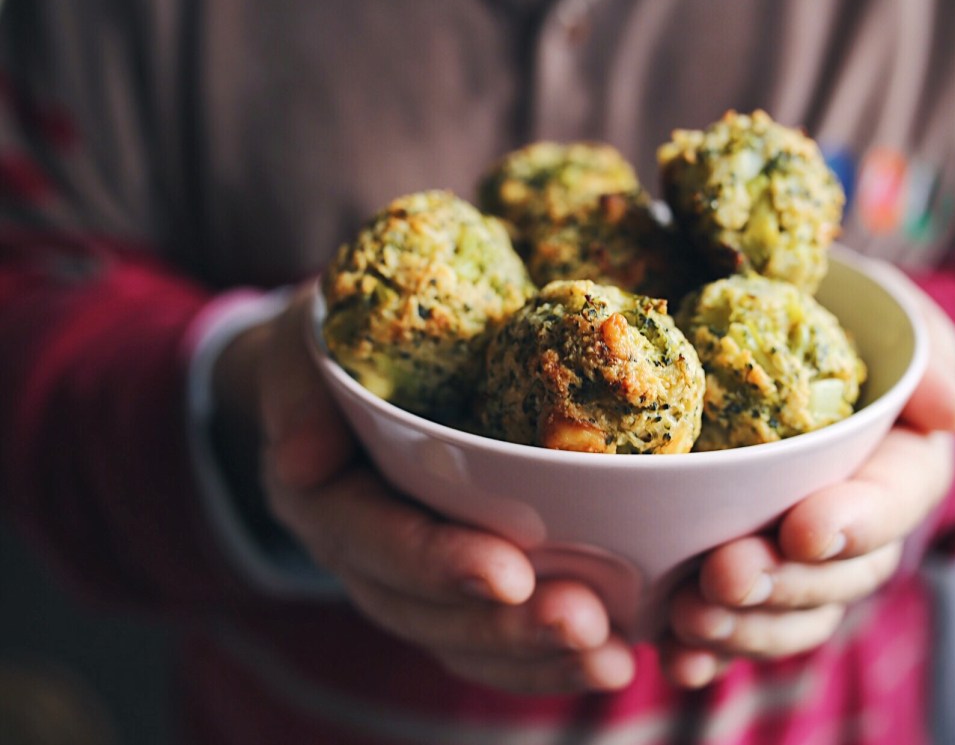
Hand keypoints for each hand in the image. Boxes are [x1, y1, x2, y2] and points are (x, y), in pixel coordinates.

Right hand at [213, 286, 635, 693]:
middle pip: (425, 611)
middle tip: (584, 623)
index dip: (435, 562)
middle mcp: (362, 553)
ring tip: (611, 658)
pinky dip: (548, 659)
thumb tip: (300, 458)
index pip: (373, 540)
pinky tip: (615, 659)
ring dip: (536, 656)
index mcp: (322, 496)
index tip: (509, 573)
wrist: (345, 370)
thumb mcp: (303, 340)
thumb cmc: (339, 339)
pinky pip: (492, 640)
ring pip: (462, 640)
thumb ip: (296, 386)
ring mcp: (408, 578)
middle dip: (503, 626)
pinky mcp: (454, 586)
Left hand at [660, 285, 954, 687]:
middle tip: (724, 575)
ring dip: (743, 627)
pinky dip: (709, 652)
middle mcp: (857, 530)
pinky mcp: (749, 578)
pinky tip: (676, 657)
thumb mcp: (894, 319)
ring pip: (788, 615)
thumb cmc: (843, 326)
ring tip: (688, 616)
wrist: (768, 346)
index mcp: (898, 469)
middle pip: (835, 577)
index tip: (804, 526)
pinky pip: (737, 629)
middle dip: (784, 585)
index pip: (892, 505)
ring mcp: (802, 563)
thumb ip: (929, 356)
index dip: (855, 523)